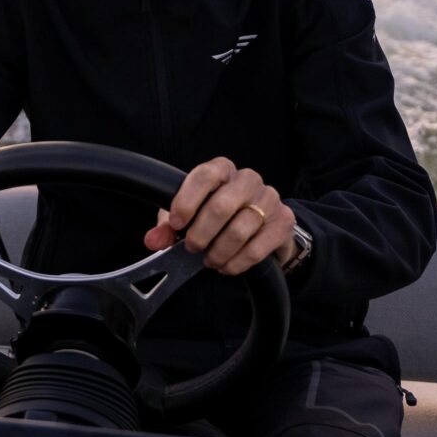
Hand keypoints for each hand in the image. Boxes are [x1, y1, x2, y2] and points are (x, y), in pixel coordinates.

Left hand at [144, 157, 293, 275]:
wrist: (263, 228)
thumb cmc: (220, 217)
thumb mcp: (190, 217)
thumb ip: (168, 227)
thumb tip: (153, 240)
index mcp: (222, 170)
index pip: (204, 175)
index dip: (187, 201)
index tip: (176, 224)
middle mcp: (248, 179)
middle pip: (221, 206)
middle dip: (201, 233)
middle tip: (192, 249)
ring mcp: (269, 199)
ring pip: (239, 230)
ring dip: (218, 252)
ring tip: (210, 261)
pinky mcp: (283, 222)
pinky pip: (257, 248)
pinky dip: (237, 263)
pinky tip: (227, 266)